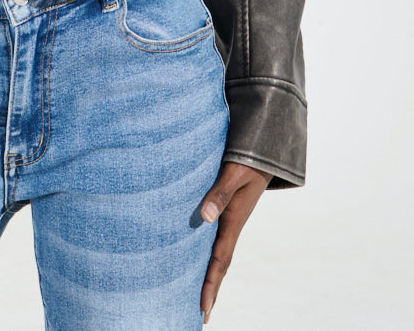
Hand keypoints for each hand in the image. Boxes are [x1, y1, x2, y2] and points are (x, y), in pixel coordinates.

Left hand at [199, 161, 270, 323]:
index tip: (203, 309)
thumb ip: (219, 193)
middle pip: (220, 264)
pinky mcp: (228, 211)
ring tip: (201, 295)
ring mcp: (231, 219)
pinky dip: (210, 254)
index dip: (211, 284)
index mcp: (234, 220)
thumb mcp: (233, 173)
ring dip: (211, 274)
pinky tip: (201, 258)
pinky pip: (217, 238)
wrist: (264, 150)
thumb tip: (204, 218)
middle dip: (211, 289)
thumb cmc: (247, 158)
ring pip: (219, 253)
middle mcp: (232, 224)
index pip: (220, 260)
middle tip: (202, 316)